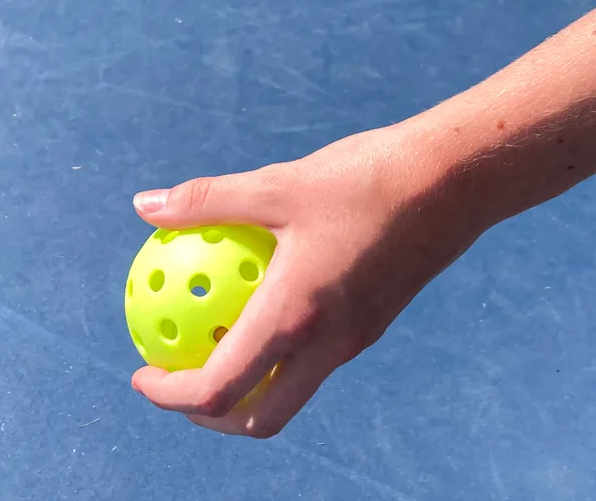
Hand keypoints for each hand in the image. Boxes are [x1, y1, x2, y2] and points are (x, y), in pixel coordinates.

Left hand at [128, 126, 480, 437]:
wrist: (454, 182)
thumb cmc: (363, 178)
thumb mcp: (277, 183)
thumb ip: (207, 200)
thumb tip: (146, 205)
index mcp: (294, 319)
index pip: (220, 390)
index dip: (171, 396)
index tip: (142, 374)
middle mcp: (326, 347)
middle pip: (260, 418)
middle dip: (209, 416)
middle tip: (177, 377)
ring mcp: (354, 342)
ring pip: (292, 393)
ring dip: (248, 387)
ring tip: (213, 340)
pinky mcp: (372, 325)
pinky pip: (316, 359)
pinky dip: (280, 352)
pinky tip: (264, 301)